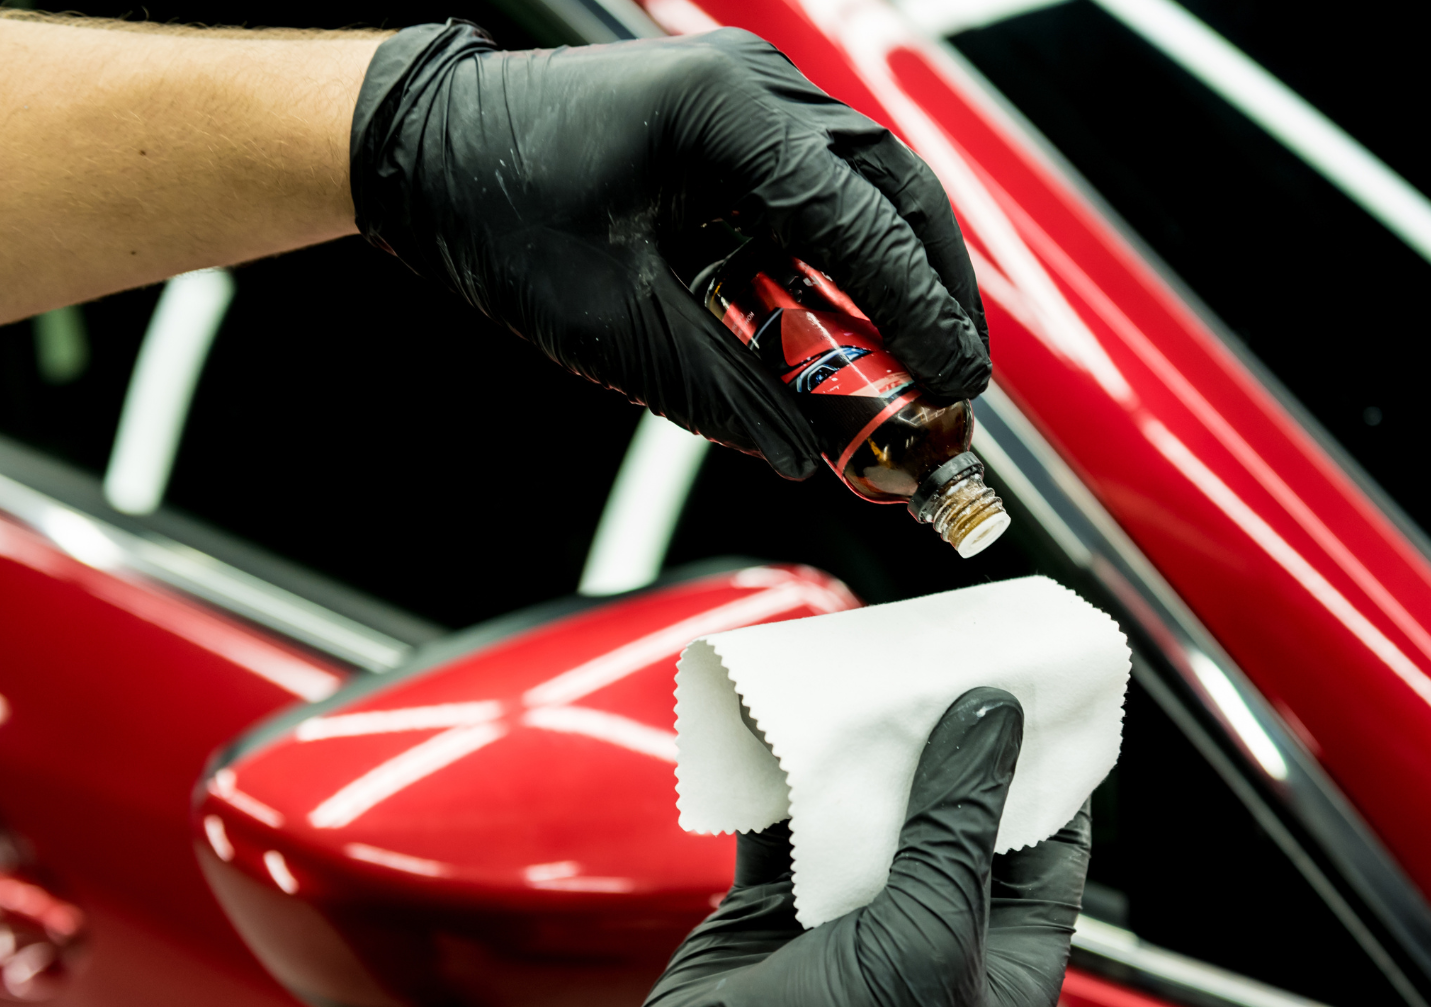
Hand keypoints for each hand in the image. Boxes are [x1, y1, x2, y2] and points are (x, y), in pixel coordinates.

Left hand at [349, 22, 990, 479]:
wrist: (425, 150)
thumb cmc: (494, 210)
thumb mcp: (611, 328)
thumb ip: (720, 395)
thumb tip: (799, 452)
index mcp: (723, 115)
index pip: (862, 222)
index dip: (920, 315)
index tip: (956, 385)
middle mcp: (755, 86)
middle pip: (898, 190)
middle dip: (938, 291)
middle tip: (960, 380)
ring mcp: (751, 93)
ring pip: (875, 183)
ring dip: (905, 271)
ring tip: (925, 357)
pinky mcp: (737, 120)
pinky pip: (828, 185)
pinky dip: (857, 253)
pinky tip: (861, 316)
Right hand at [611, 687, 1089, 1006]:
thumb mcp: (929, 936)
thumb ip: (959, 826)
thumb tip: (994, 720)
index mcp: (1000, 966)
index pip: (1048, 849)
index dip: (1048, 770)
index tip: (1044, 694)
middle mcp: (933, 940)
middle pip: (956, 816)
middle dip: (949, 740)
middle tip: (949, 662)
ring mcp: (853, 924)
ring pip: (873, 811)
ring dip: (867, 749)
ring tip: (875, 677)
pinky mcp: (777, 912)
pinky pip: (790, 824)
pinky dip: (785, 775)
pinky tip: (790, 725)